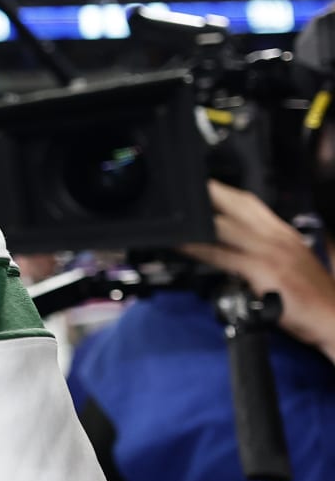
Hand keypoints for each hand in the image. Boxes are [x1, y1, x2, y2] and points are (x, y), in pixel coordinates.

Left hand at [180, 180, 334, 359]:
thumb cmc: (310, 295)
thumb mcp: (287, 262)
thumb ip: (261, 249)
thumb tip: (228, 247)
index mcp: (282, 232)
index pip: (248, 202)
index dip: (220, 191)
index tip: (196, 185)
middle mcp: (276, 236)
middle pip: (236, 204)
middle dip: (206, 194)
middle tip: (177, 190)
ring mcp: (271, 251)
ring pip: (225, 226)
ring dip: (195, 220)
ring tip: (171, 216)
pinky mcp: (265, 271)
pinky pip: (224, 255)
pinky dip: (199, 249)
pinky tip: (182, 246)